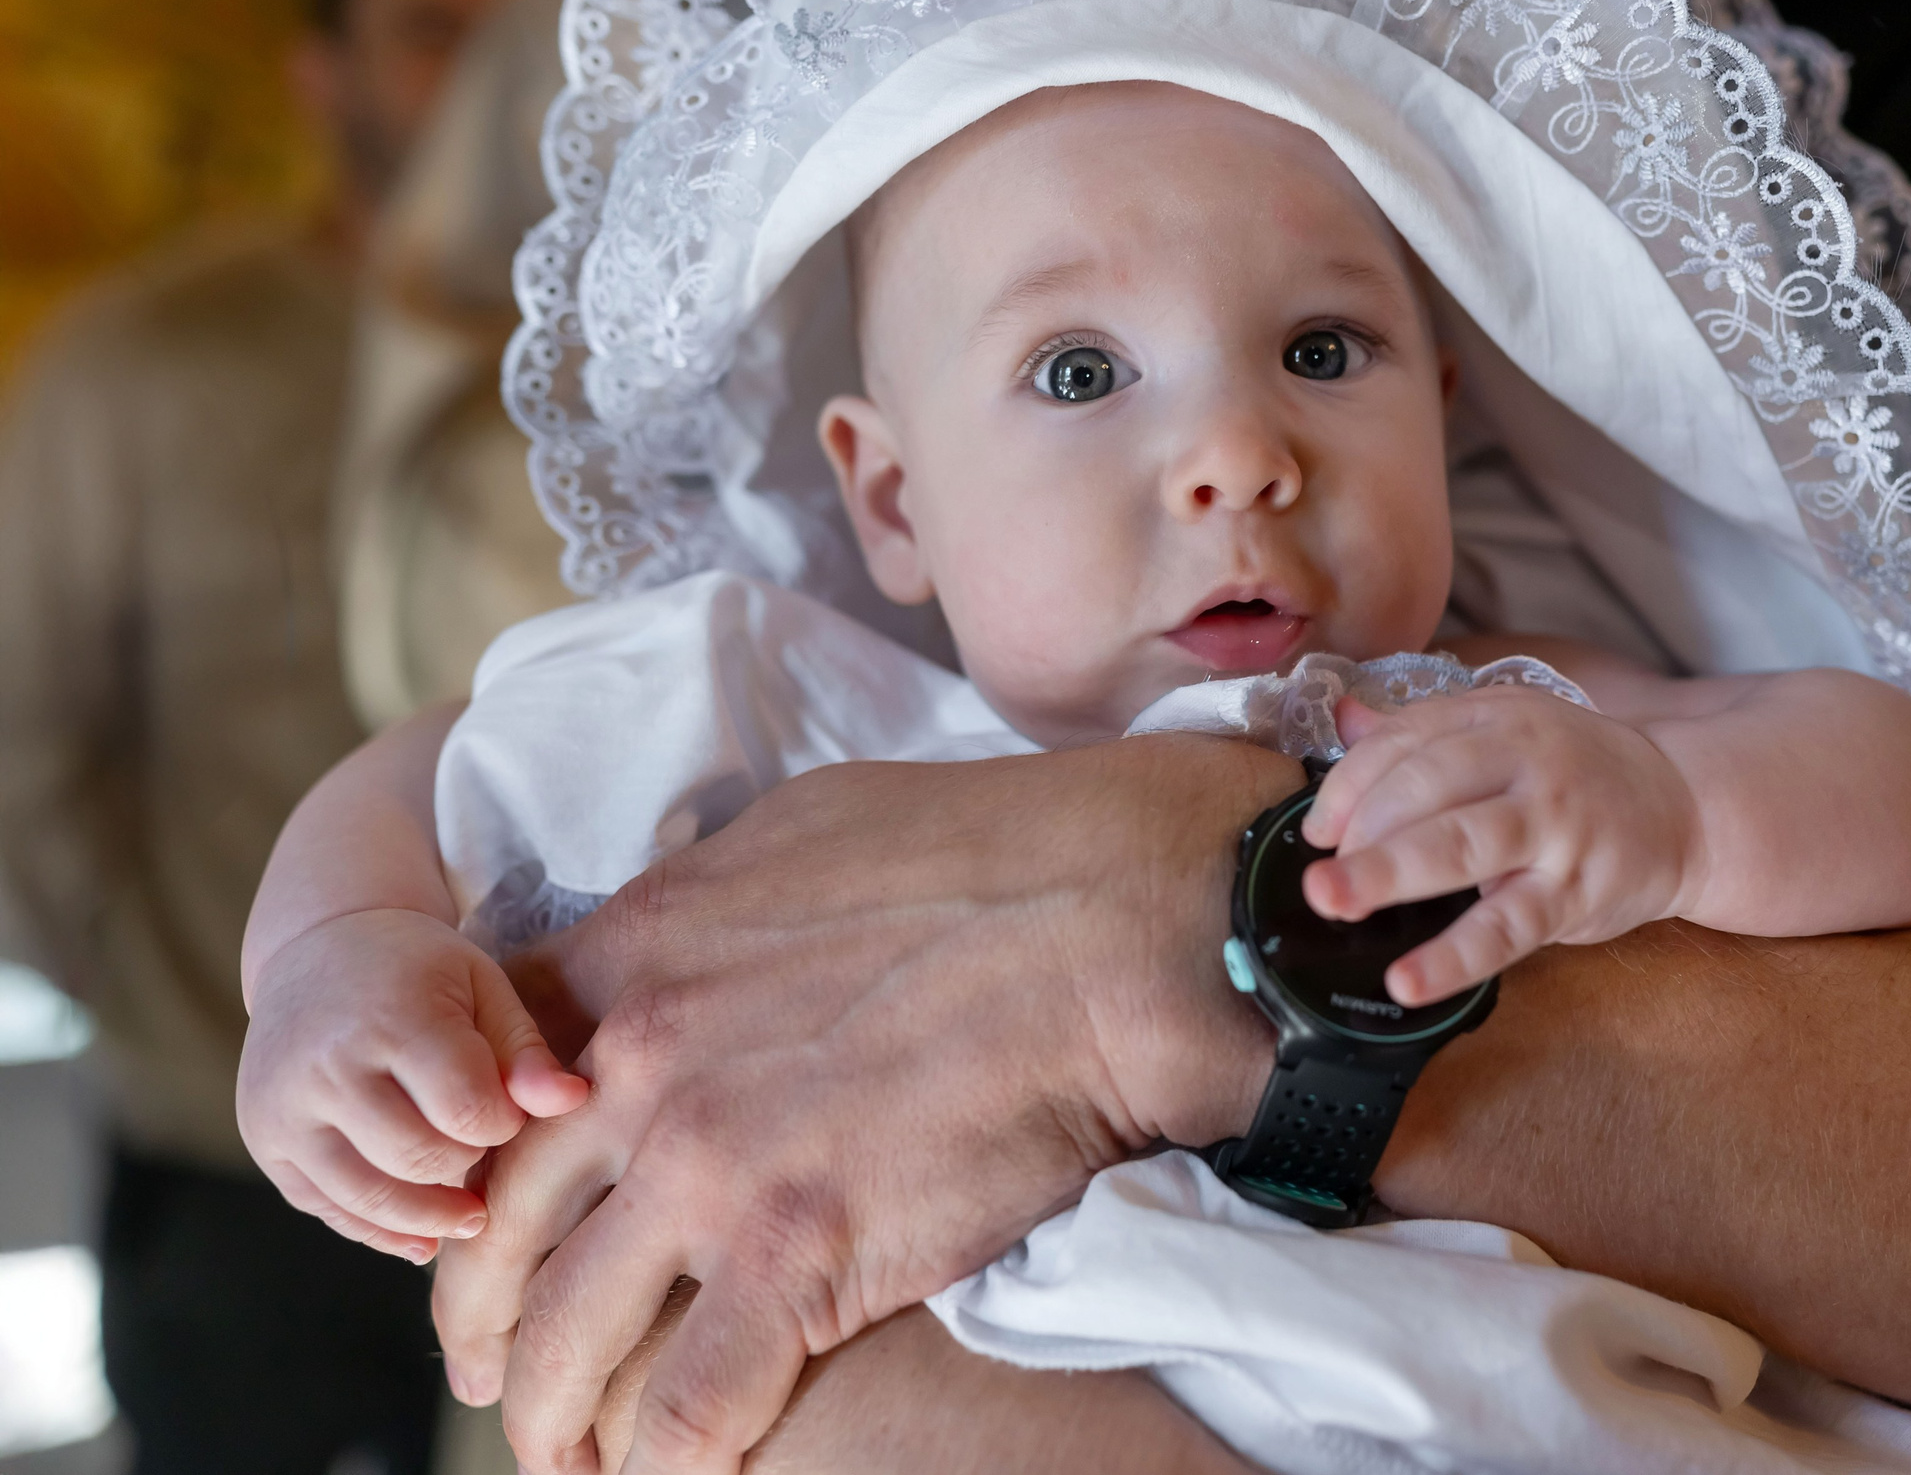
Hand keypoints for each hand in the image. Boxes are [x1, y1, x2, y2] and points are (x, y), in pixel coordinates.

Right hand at [237, 908, 589, 1261]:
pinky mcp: (265, 1142)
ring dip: (429, 1217)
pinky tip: (422, 1233)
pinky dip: (379, 1229)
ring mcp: (282, 1110)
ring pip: (368, 1199)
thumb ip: (525, 1052)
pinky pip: (327, 1209)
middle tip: (482, 1150)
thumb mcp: (482, 987)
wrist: (317, 947)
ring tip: (469, 1214)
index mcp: (390, 1018)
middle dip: (466, 1167)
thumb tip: (574, 1101)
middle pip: (417, 1159)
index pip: (466, 1109)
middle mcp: (325, 1067)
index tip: (507, 1112)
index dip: (502, 1124)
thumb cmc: (418, 971)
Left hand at [431, 736, 1294, 1474]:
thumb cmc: (992, 850)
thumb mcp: (802, 830)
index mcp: (634, 957)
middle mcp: (639, 1066)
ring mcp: (709, 1168)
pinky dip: (668, 1466)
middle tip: (495, 1367)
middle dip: (481, 1318)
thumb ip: (708, 900)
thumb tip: (687, 928)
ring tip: (573, 1457)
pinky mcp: (798, 1258)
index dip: (468, 1170)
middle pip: (494, 1227)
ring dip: (552, 1419)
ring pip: (564, 1338)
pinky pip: (690, 1409)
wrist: (1112, 917)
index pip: (480, 1083)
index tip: (486, 1219)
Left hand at [1300, 690, 1698, 1004]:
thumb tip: (1340, 718)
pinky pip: (1506, 928)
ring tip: (1334, 901)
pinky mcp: (1574, 890)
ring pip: (1462, 845)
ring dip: (1391, 873)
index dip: (1350, 785)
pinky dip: (1454, 956)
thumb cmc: (1579, 771)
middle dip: (1362, 827)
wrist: (1684, 806)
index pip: (1406, 741)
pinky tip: (1409, 978)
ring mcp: (1552, 827)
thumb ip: (1423, 733)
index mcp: (1496, 720)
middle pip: (1428, 784)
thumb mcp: (1507, 729)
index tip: (1317, 830)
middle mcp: (1524, 764)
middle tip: (1315, 873)